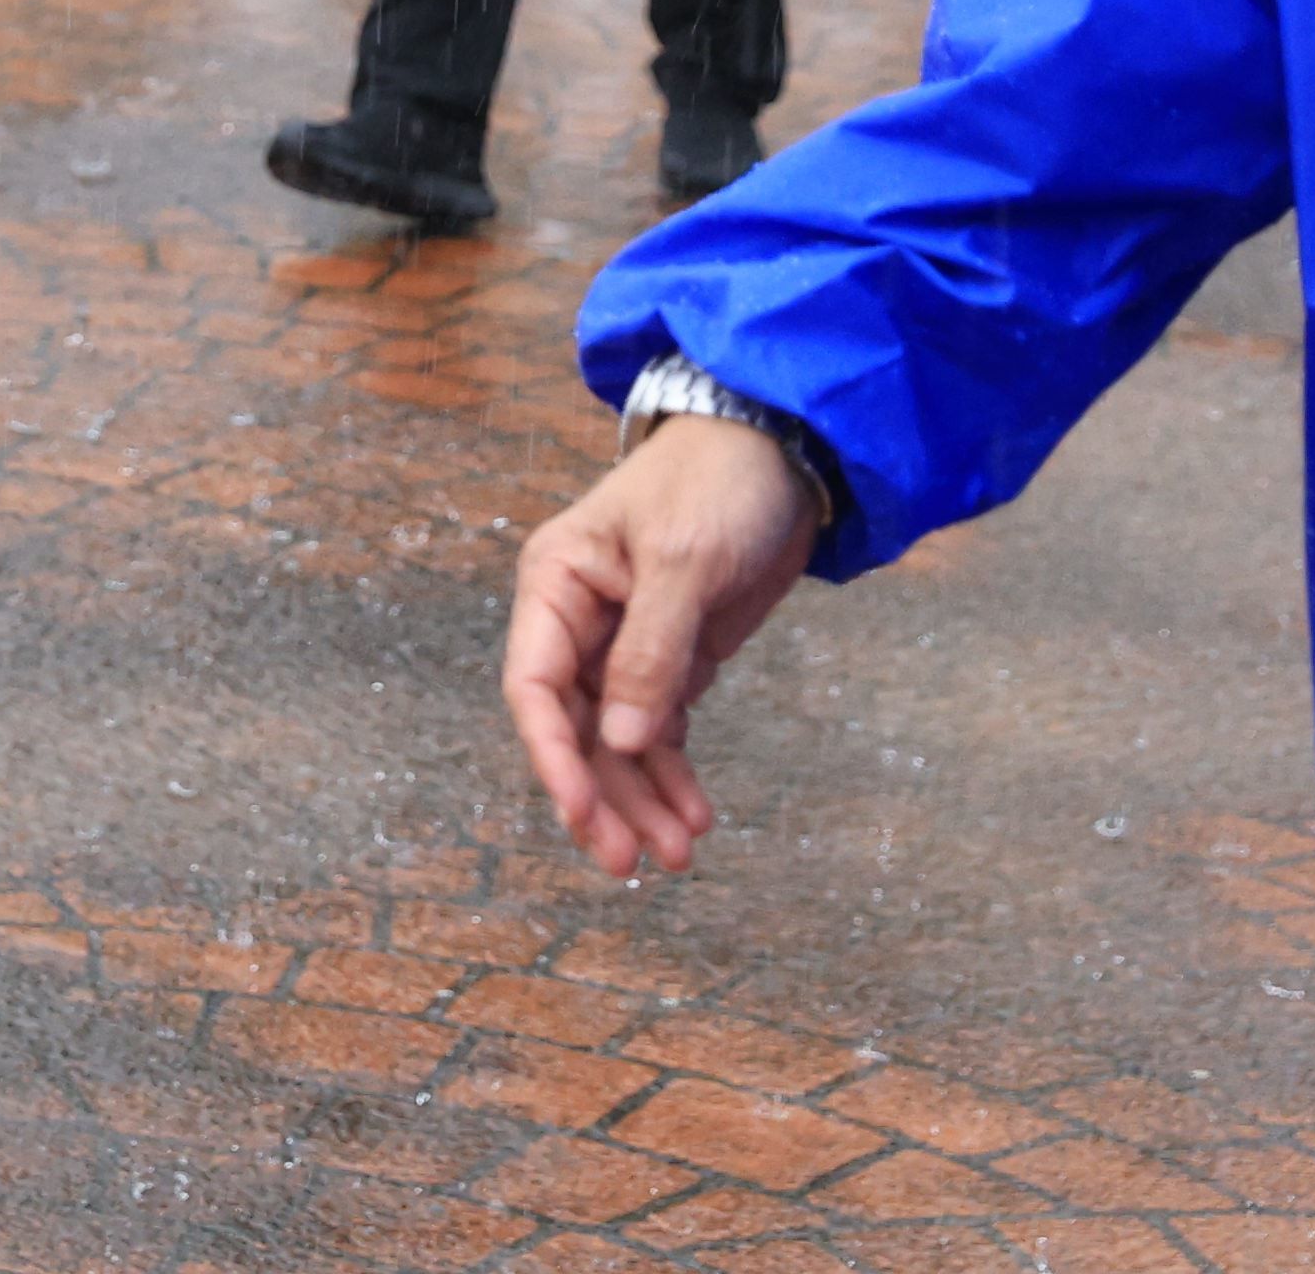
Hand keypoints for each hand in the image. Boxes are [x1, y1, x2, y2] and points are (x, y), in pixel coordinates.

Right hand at [502, 417, 828, 878]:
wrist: (781, 451)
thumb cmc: (717, 484)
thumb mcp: (684, 562)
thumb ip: (650, 652)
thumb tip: (619, 742)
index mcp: (557, 584)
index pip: (534, 685)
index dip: (552, 755)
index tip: (582, 813)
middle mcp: (579, 619)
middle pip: (575, 727)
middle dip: (601, 795)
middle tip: (629, 863)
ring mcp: (624, 641)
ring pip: (617, 740)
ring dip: (641, 797)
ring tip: (678, 855)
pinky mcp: (672, 656)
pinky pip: (660, 729)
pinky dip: (673, 773)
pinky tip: (694, 813)